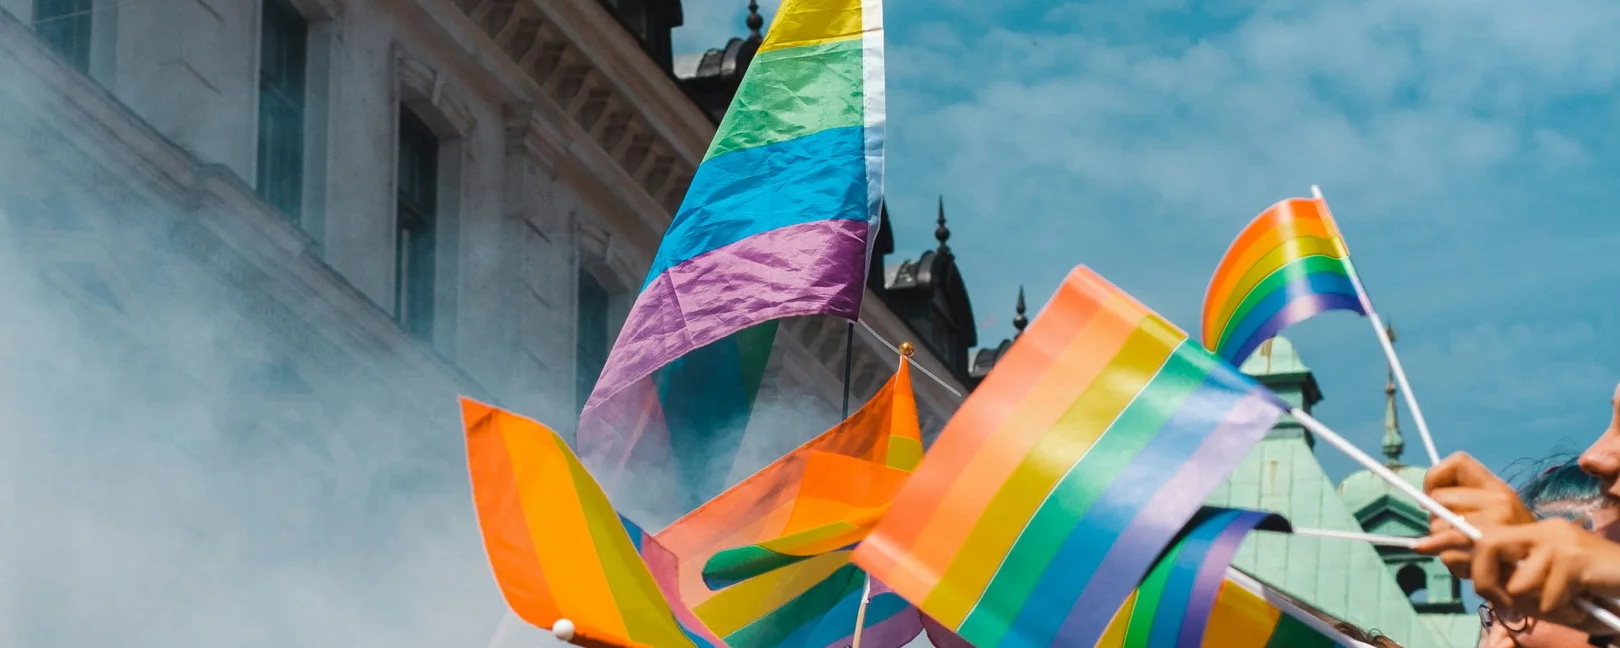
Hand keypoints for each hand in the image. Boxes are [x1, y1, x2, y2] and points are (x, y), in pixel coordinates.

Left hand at [1412, 452, 1535, 578]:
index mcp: (1498, 488)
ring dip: (1443, 547)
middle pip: (1438, 499)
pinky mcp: (1489, 552)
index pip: (1458, 462)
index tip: (1433, 498)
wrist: (1543, 577)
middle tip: (1454, 535)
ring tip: (1466, 555)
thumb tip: (1423, 502)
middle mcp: (1500, 500)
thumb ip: (1461, 504)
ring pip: (1439, 529)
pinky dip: (1454, 565)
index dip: (1436, 477)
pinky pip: (1448, 555)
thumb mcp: (1492, 517)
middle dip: (1437, 520)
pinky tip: (1472, 568)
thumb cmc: (1510, 547)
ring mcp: (1498, 524)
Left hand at [1470, 519, 1619, 634]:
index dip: (1456, 546)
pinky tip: (1581, 604)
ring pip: (1518, 583)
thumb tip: (1485, 589)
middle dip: (1486, 582)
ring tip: (1567, 603)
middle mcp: (1543, 530)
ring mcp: (1559, 541)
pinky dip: (1563, 611)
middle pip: (1487, 545)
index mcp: (1533, 535)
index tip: (1436, 556)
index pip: (1482, 533)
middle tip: (1509, 607)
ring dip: (1540, 605)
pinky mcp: (1574, 558)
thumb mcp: (1545, 588)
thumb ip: (1515, 586)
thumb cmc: (1589, 592)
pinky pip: (1547, 598)